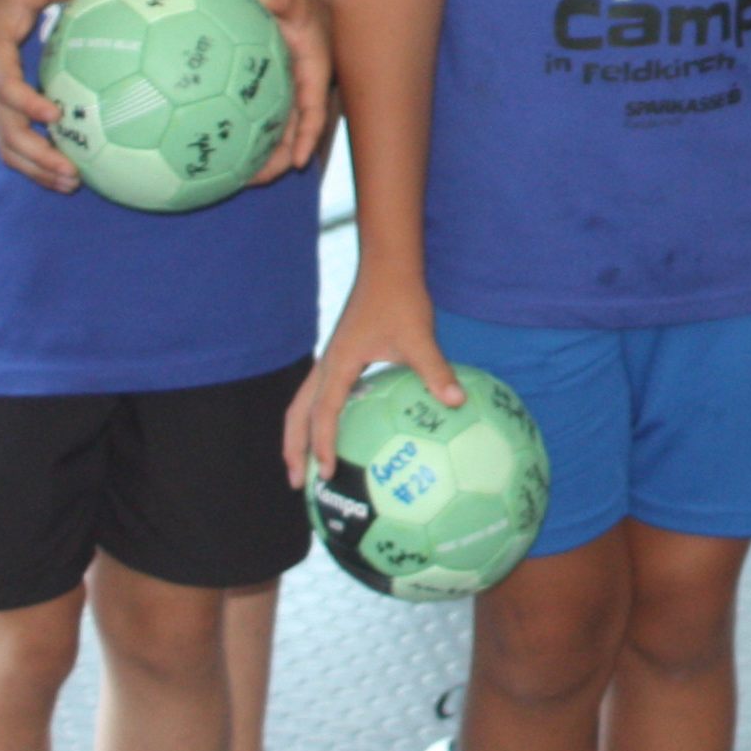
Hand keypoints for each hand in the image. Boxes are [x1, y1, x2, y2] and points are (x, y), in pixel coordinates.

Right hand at [0, 0, 82, 188]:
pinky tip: (62, 178)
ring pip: (8, 151)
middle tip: (73, 170)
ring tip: (72, 183)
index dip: (27, 103)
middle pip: (8, 135)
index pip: (7, 90)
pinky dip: (34, 169)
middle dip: (39, 156)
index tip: (54, 114)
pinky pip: (10, 152)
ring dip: (38, 171)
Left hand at [247, 0, 334, 183]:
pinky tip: (211, 152)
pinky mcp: (264, 101)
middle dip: (278, 162)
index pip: (313, 111)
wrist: (303, 15)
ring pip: (273, 135)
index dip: (306, 137)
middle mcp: (299, 94)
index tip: (298, 160)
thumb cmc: (301, 8)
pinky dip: (239, 138)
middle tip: (255, 181)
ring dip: (258, 158)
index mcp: (313, 76)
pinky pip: (252, 122)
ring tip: (231, 181)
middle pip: (293, 135)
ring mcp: (282, 100)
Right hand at [284, 276, 460, 486]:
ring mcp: (330, 360)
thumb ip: (435, 370)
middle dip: (293, 449)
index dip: (322, 445)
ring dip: (300, 434)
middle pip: (297, 414)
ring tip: (306, 465)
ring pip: (302, 404)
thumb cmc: (401, 299)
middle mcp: (326, 365)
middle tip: (296, 483)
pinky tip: (341, 429)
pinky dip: (319, 416)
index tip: (326, 474)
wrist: (388, 267)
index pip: (322, 413)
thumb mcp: (420, 336)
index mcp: (338, 364)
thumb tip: (457, 401)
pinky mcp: (341, 355)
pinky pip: (321, 393)